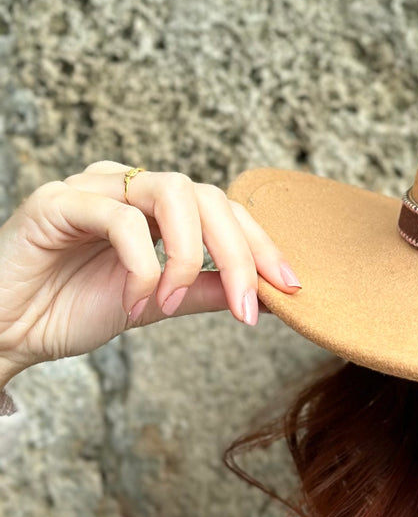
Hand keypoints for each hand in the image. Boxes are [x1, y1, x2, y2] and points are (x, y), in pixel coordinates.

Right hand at [0, 161, 300, 381]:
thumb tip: (264, 293)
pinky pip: (122, 220)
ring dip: (188, 255)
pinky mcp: (57, 201)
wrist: (2, 331)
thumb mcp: (154, 303)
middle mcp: (126, 186)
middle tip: (247, 307)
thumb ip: (202, 290)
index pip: (222, 208)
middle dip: (239, 252)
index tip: (290, 288)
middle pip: (207, 196)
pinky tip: (135, 304)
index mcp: (153, 206)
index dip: (261, 244)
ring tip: (173, 302)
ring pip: (172, 193)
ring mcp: (92, 187)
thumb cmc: (65, 311)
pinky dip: (142, 266)